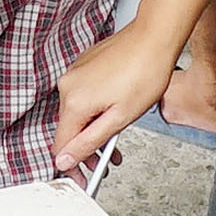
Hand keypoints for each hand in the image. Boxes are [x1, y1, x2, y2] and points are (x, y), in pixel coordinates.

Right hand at [52, 22, 175, 173]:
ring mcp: (74, 74)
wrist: (154, 37)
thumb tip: (65, 160)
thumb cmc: (145, 72)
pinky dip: (95, 111)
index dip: (73, 165)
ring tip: (115, 139)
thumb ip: (89, 142)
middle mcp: (68, 85)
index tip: (83, 177)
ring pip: (77, 113)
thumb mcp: (120, 118)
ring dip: (93, 130)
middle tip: (107, 162)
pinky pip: (82, 97)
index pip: (62, 144)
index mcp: (74, 101)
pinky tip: (114, 113)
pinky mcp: (83, 67)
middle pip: (69, 129)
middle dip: (87, 149)